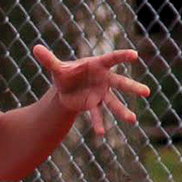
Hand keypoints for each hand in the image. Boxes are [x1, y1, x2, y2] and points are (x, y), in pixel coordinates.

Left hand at [33, 44, 150, 134]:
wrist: (67, 85)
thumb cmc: (67, 72)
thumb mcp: (57, 67)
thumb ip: (49, 59)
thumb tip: (35, 48)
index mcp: (97, 65)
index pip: (112, 59)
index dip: (122, 56)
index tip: (134, 55)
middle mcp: (104, 80)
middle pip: (120, 83)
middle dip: (132, 87)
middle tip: (146, 92)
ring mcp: (101, 93)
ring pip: (113, 102)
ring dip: (122, 111)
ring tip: (133, 120)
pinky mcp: (94, 104)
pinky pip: (97, 114)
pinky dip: (98, 124)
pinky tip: (100, 134)